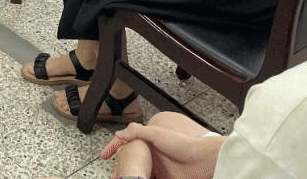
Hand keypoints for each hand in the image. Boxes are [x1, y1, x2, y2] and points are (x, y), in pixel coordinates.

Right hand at [101, 123, 221, 178]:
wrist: (203, 160)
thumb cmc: (183, 144)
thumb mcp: (157, 134)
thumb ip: (138, 132)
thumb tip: (119, 134)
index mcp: (147, 142)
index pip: (125, 144)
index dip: (113, 148)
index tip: (104, 155)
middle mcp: (150, 155)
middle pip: (130, 161)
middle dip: (120, 168)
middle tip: (113, 174)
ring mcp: (156, 169)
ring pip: (138, 173)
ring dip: (131, 176)